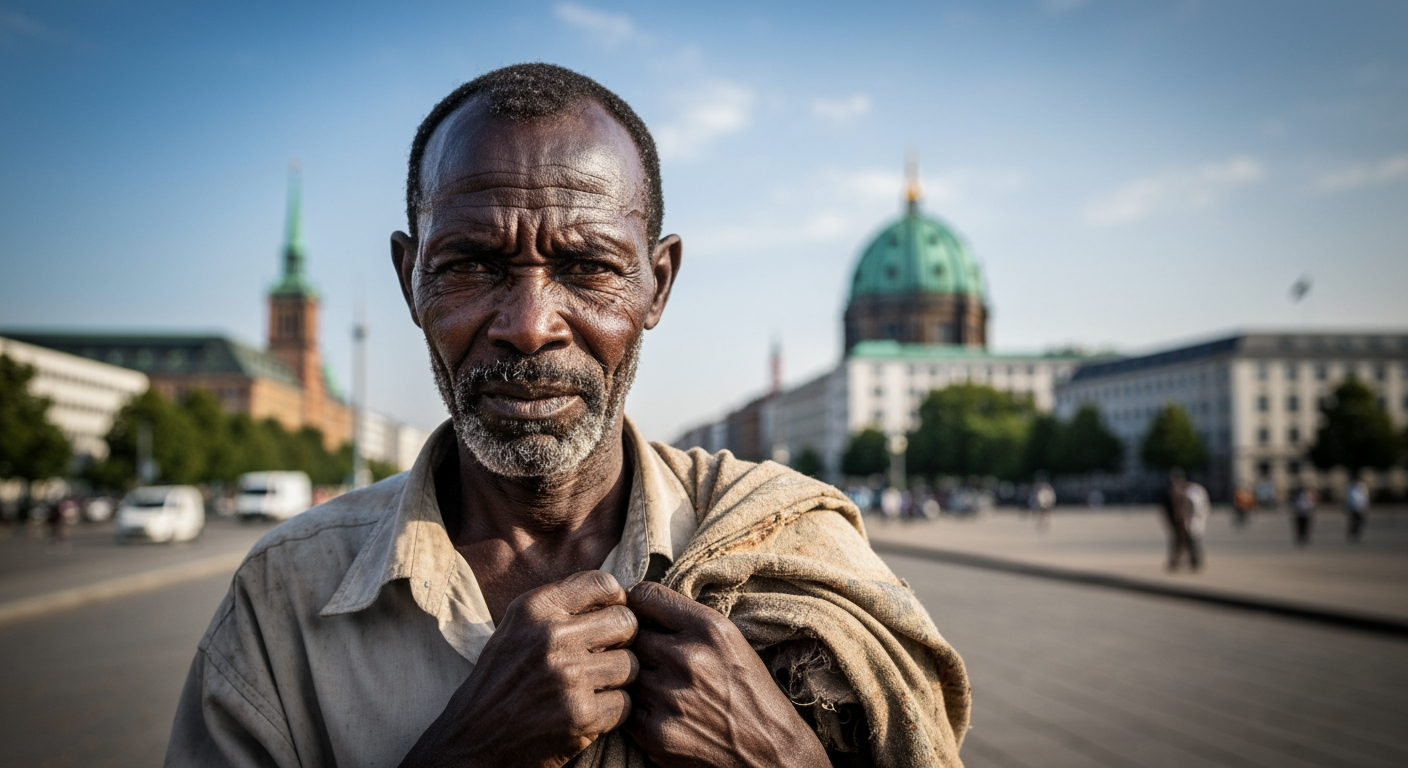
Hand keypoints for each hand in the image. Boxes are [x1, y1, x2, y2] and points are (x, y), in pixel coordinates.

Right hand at [398, 570, 638, 767]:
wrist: (472, 740)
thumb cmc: (500, 681)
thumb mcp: (517, 627)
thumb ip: (560, 605)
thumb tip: (614, 592)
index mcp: (535, 608)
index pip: (603, 583)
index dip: (616, 601)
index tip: (610, 617)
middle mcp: (551, 637)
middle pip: (626, 623)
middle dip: (622, 641)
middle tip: (604, 657)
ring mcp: (567, 676)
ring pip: (630, 665)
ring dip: (616, 680)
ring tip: (590, 687)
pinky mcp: (581, 715)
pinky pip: (625, 703)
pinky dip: (612, 711)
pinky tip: (587, 712)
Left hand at [624, 582, 829, 767]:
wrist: (770, 752)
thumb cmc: (749, 692)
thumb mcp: (731, 641)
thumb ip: (687, 621)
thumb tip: (638, 606)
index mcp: (709, 628)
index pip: (644, 595)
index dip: (638, 606)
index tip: (641, 618)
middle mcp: (688, 657)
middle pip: (630, 635)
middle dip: (638, 645)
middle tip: (654, 659)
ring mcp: (669, 696)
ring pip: (625, 672)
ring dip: (636, 680)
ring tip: (662, 688)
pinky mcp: (656, 733)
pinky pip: (624, 708)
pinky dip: (636, 710)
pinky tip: (660, 712)